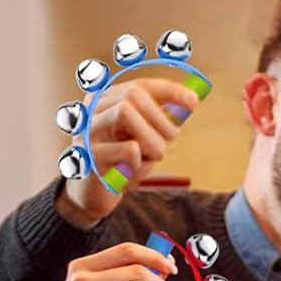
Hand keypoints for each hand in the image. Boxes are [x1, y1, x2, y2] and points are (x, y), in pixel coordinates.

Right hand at [57, 79, 201, 227]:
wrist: (91, 195)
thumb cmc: (121, 162)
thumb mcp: (141, 137)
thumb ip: (159, 119)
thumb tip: (190, 101)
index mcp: (105, 99)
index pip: (140, 84)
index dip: (169, 90)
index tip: (193, 101)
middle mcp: (91, 109)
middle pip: (133, 95)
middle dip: (161, 118)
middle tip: (170, 141)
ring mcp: (87, 130)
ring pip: (125, 112)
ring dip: (152, 139)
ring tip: (151, 158)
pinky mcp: (88, 155)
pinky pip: (128, 149)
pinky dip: (140, 163)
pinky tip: (132, 174)